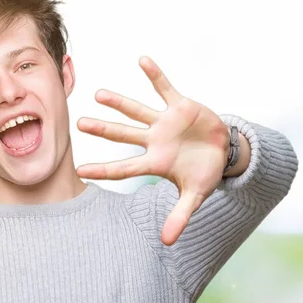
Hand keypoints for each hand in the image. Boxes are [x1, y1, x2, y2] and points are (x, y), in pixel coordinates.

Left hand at [76, 57, 229, 245]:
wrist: (223, 152)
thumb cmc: (203, 173)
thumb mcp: (194, 196)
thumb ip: (180, 215)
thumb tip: (167, 242)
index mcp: (155, 163)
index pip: (124, 168)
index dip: (103, 169)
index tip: (80, 170)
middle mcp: (154, 141)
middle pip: (124, 135)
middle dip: (103, 130)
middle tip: (79, 123)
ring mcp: (165, 122)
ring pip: (138, 110)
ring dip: (120, 103)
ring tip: (98, 94)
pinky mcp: (181, 106)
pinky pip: (166, 88)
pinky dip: (155, 76)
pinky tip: (141, 60)